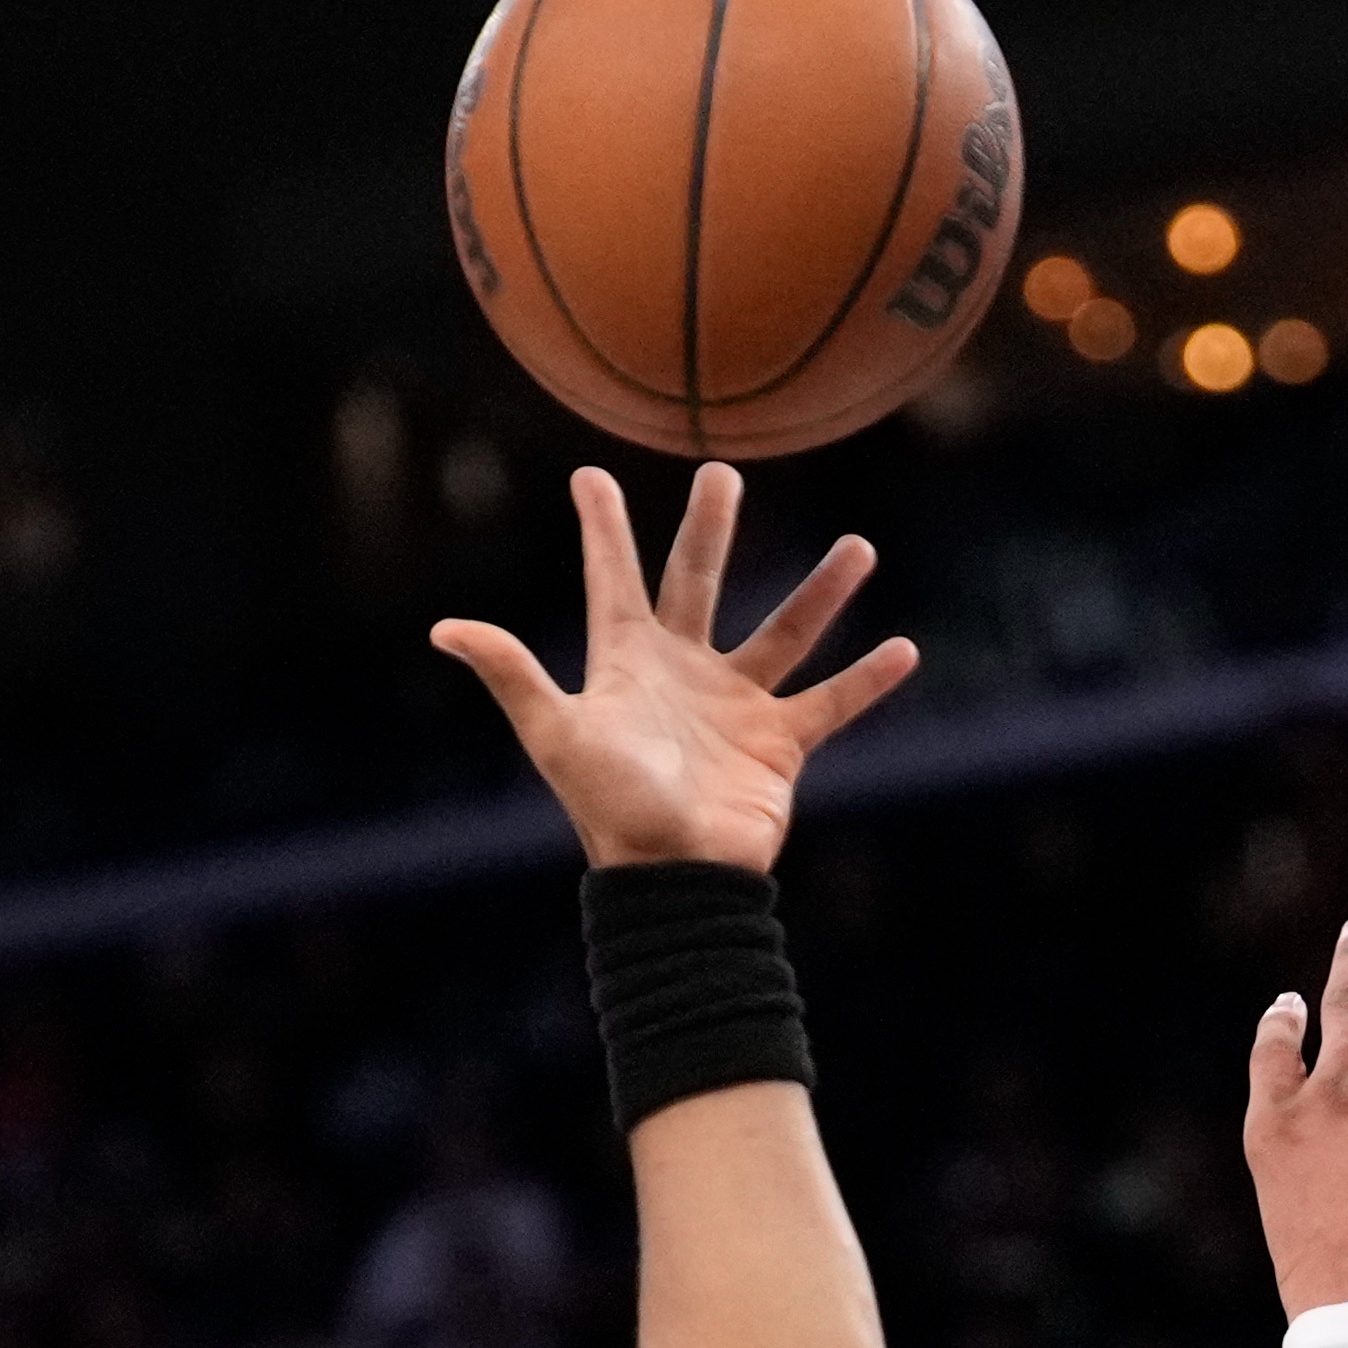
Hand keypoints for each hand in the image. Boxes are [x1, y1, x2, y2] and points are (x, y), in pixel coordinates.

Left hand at [432, 463, 917, 870]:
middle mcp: (682, 673)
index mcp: (625, 662)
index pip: (611, 580)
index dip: (600, 529)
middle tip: (721, 472)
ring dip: (821, 592)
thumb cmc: (611, 806)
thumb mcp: (556, 732)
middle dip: (708, 528)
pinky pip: (831, 703)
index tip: (588, 477)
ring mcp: (735, 706)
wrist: (673, 876)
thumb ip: (511, 673)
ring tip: (859, 546)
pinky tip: (903, 647)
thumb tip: (443, 628)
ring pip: (783, 633)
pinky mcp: (779, 744)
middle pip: (697, 582)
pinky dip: (867, 680)